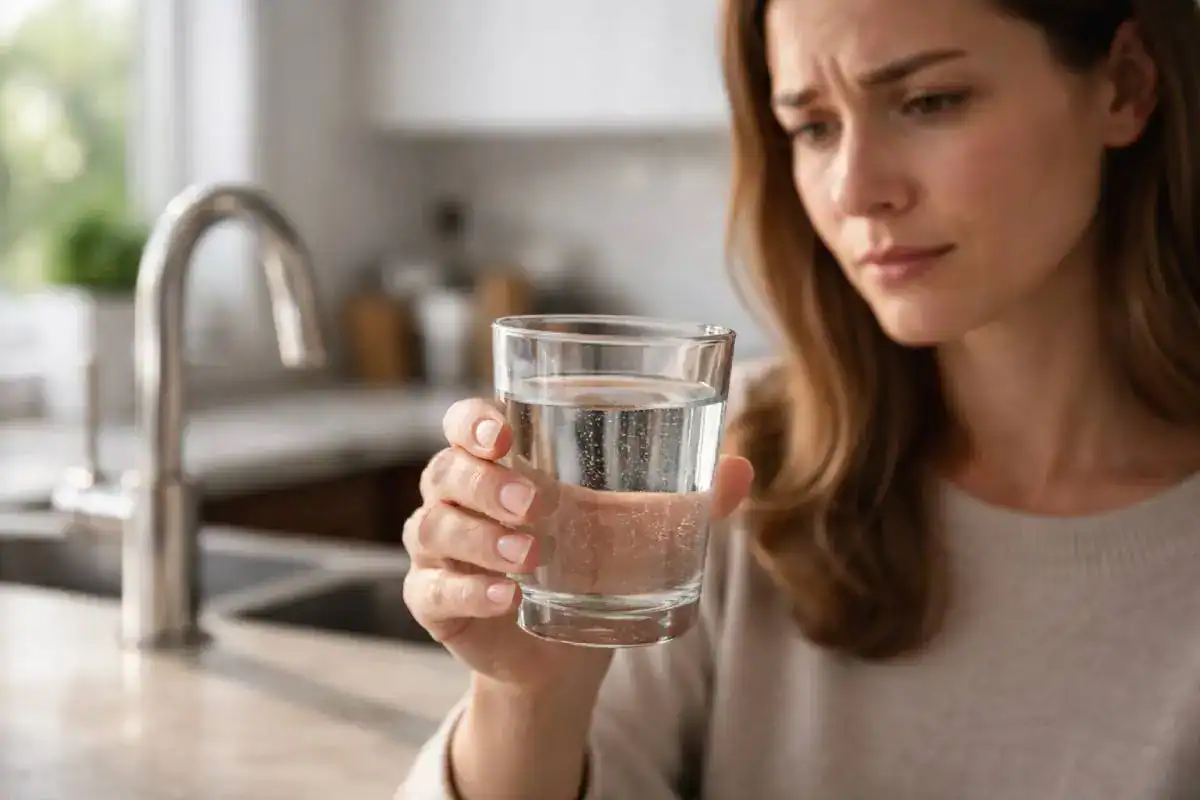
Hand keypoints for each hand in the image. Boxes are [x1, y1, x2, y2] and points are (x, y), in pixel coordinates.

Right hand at [402, 397, 753, 694]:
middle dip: (486, 484)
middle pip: (446, 471)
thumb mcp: (636, 528)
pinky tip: (506, 597)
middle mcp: (457, 497)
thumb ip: (686, 498)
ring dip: (479, 537)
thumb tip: (742, 469)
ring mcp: (439, 550)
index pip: (466, 423)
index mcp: (499, 462)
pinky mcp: (432, 601)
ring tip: (530, 555)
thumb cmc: (592, 563)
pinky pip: (432, 589)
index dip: (474, 421)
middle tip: (537, 504)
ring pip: (433, 527)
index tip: (504, 434)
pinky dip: (467, 591)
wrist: (563, 652)